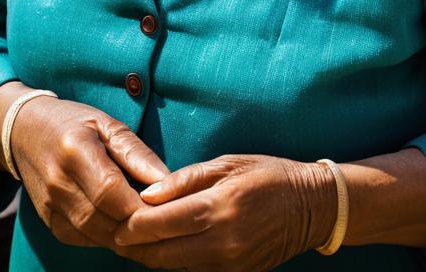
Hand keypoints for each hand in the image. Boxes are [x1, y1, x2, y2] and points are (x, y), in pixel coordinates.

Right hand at [10, 97, 168, 249]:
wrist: (25, 133)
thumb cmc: (74, 122)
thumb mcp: (108, 123)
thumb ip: (137, 153)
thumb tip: (169, 182)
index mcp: (73, 151)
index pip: (111, 191)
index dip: (142, 205)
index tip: (170, 205)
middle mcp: (58, 184)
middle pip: (106, 220)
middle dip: (142, 226)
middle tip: (171, 221)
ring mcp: (50, 209)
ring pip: (99, 237)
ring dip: (130, 236)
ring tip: (155, 225)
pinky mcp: (51, 225)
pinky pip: (88, 241)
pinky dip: (112, 237)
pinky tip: (129, 226)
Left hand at [112, 154, 334, 270]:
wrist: (312, 206)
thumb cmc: (268, 174)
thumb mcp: (228, 164)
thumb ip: (186, 180)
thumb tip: (148, 193)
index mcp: (218, 207)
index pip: (161, 223)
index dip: (132, 225)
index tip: (114, 216)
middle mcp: (222, 241)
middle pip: (162, 254)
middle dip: (134, 247)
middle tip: (114, 234)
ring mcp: (230, 263)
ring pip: (176, 267)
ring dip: (152, 256)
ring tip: (133, 241)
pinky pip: (195, 271)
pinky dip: (175, 261)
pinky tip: (164, 247)